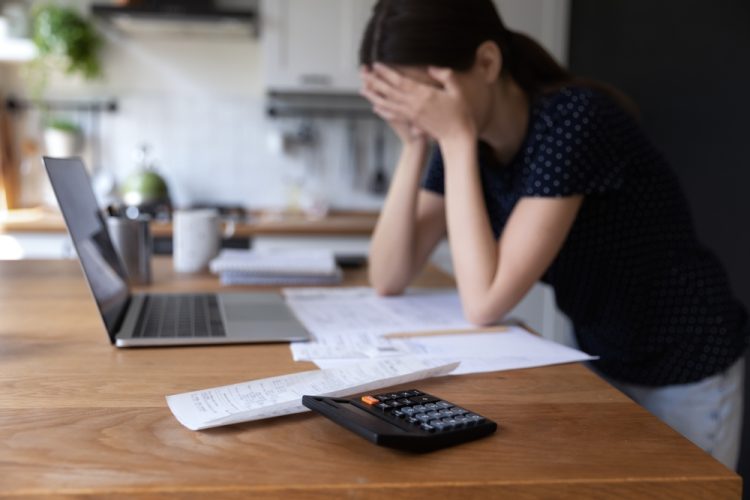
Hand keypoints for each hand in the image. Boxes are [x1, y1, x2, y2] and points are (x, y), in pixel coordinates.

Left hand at [360, 63, 476, 144]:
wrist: (457, 137)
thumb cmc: (461, 113)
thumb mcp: (457, 91)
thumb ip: (445, 76)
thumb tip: (431, 67)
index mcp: (424, 94)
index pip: (400, 81)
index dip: (387, 73)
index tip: (376, 64)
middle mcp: (414, 104)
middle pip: (390, 91)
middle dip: (375, 82)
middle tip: (362, 73)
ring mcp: (412, 114)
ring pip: (388, 103)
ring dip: (374, 96)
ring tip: (362, 89)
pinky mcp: (412, 121)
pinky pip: (394, 115)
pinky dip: (383, 111)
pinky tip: (375, 107)